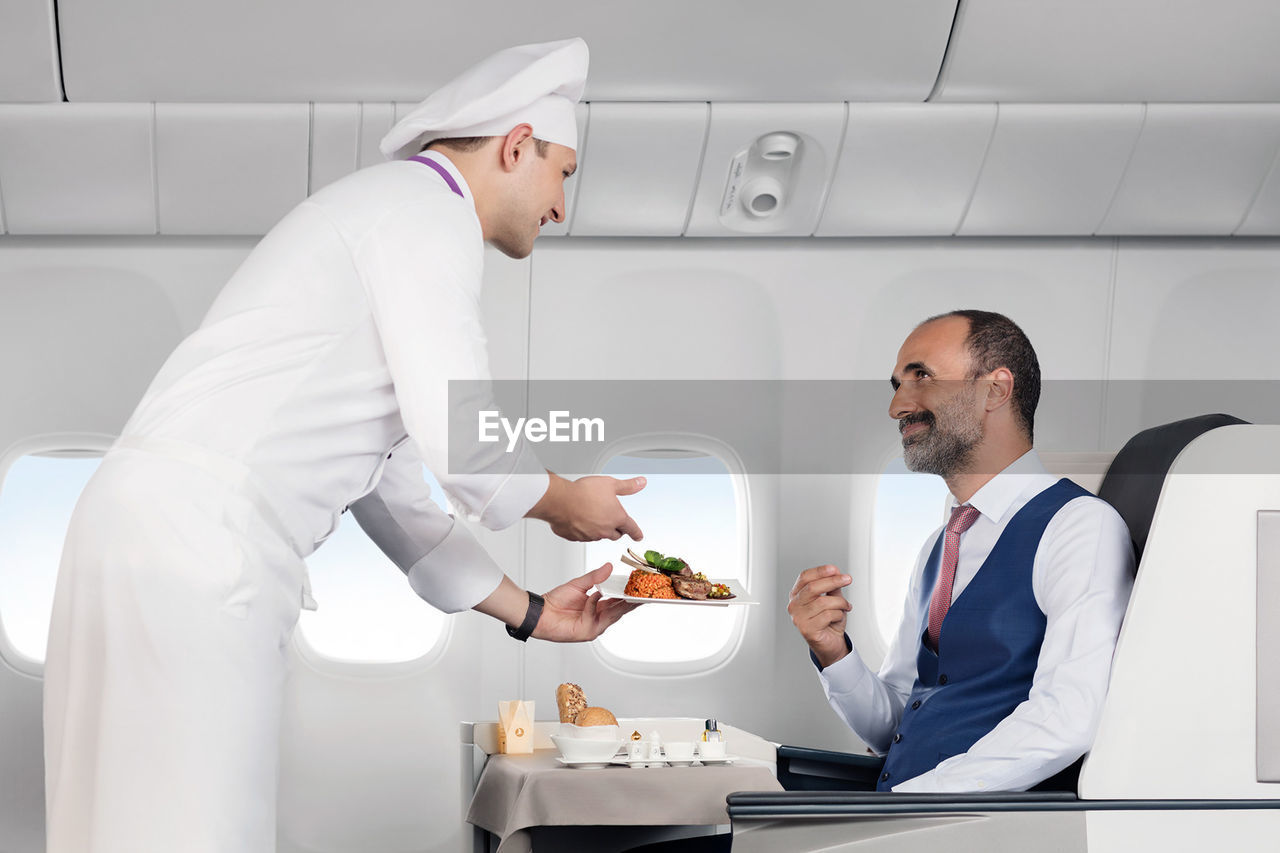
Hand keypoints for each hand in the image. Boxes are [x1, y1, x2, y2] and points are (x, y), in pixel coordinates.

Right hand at [528, 472, 645, 541]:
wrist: (561, 501)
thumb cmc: (584, 493)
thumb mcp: (610, 484)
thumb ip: (628, 486)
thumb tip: (641, 483)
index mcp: (616, 518)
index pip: (631, 528)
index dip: (636, 533)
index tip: (638, 536)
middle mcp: (605, 530)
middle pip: (616, 535)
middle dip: (618, 530)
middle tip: (615, 524)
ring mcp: (590, 536)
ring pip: (599, 536)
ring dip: (599, 529)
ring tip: (593, 516)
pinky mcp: (575, 537)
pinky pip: (582, 536)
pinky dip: (583, 530)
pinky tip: (578, 519)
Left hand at [532, 563, 639, 641]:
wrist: (541, 612)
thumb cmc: (557, 601)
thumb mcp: (579, 584)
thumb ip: (595, 577)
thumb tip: (609, 567)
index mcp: (599, 606)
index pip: (619, 601)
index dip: (630, 594)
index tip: (640, 586)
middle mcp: (599, 617)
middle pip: (621, 610)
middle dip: (632, 601)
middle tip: (644, 592)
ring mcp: (594, 626)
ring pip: (613, 615)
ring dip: (620, 604)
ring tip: (629, 594)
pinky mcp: (587, 632)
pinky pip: (595, 617)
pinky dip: (594, 605)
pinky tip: (593, 596)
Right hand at [787, 564, 852, 667]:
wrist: (830, 644)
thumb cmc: (829, 621)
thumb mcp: (832, 599)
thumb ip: (832, 586)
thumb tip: (835, 572)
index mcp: (797, 595)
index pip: (805, 577)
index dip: (820, 571)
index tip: (834, 569)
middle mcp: (794, 605)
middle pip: (812, 587)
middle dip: (833, 581)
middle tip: (847, 579)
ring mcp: (799, 618)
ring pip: (823, 602)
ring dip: (840, 603)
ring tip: (846, 606)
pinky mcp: (807, 629)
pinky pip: (827, 615)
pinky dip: (839, 614)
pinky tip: (839, 617)